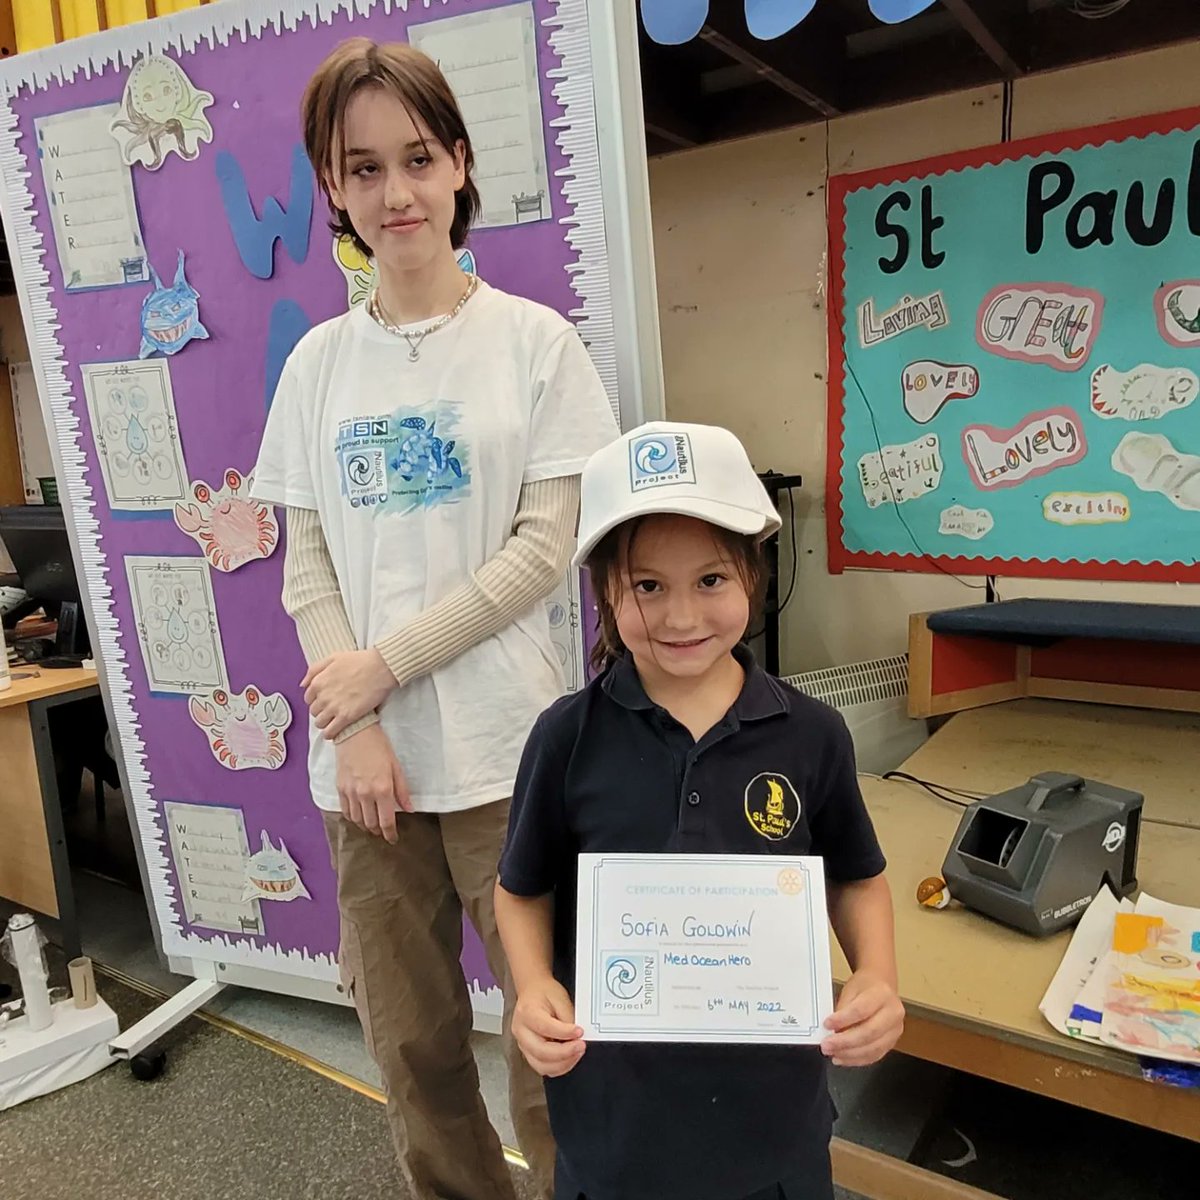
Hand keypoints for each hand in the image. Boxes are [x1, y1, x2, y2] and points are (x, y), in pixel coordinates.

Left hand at [302, 649, 394, 740]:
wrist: (380, 668)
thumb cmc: (359, 661)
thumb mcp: (333, 658)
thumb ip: (314, 670)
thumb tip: (303, 684)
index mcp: (318, 682)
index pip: (308, 698)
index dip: (316, 699)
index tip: (325, 700)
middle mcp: (323, 696)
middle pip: (314, 711)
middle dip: (321, 711)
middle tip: (332, 709)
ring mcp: (334, 708)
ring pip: (320, 723)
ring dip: (325, 723)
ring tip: (334, 720)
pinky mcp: (346, 717)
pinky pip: (330, 732)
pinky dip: (330, 733)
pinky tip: (335, 731)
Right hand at [335, 724, 411, 842]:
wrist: (354, 732)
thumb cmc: (379, 746)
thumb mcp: (396, 767)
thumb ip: (402, 790)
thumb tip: (409, 809)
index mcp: (382, 789)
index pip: (386, 821)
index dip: (390, 834)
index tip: (393, 839)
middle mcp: (365, 794)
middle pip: (371, 824)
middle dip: (378, 831)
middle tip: (384, 832)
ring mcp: (350, 792)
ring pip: (357, 820)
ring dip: (365, 827)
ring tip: (372, 827)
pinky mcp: (340, 788)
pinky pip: (345, 811)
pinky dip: (353, 818)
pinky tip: (358, 816)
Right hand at [512, 977, 585, 1077]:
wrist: (533, 992)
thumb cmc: (544, 993)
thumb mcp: (560, 998)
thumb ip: (568, 1018)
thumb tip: (577, 1037)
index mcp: (527, 1012)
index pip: (545, 1028)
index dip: (564, 1033)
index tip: (580, 1032)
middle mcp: (521, 1031)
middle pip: (541, 1052)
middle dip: (565, 1053)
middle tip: (581, 1046)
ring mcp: (523, 1044)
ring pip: (541, 1065)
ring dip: (563, 1064)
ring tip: (577, 1053)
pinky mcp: (528, 1053)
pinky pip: (543, 1068)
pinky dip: (558, 1067)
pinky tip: (569, 1058)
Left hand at [821, 970, 903, 1066]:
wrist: (882, 985)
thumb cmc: (865, 986)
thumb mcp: (851, 989)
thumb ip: (842, 1010)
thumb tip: (831, 1031)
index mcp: (882, 994)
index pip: (861, 1010)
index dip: (843, 1020)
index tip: (827, 1024)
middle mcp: (893, 1013)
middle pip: (869, 1032)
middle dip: (845, 1042)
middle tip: (827, 1045)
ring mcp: (895, 1029)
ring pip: (873, 1048)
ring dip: (850, 1054)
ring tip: (833, 1053)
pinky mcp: (892, 1042)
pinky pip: (875, 1055)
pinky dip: (858, 1059)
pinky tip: (844, 1058)